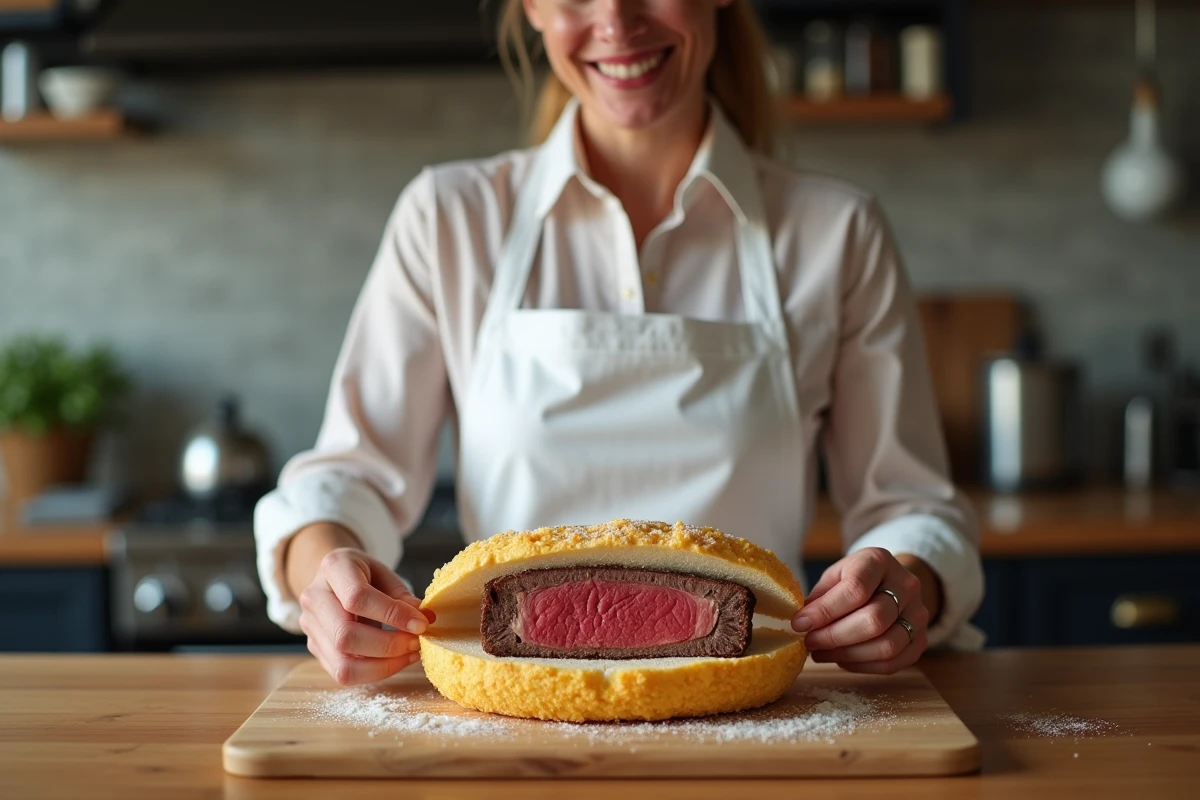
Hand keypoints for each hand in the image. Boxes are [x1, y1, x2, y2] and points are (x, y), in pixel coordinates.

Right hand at [298, 547, 434, 685]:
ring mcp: (311, 627)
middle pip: (345, 636)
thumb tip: (423, 620)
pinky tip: (395, 661)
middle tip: (416, 642)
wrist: (333, 578)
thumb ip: (401, 596)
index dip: (392, 615)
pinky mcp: (316, 648)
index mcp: (333, 568)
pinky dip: (375, 672)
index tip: (421, 624)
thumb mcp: (384, 573)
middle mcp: (314, 599)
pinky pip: (345, 673)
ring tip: (409, 654)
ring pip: (343, 664)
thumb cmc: (363, 574)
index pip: (357, 598)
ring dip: (383, 665)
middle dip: (388, 645)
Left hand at [790, 548, 931, 674]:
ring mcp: (918, 614)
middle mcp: (906, 585)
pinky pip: (893, 663)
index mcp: (879, 560)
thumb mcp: (834, 577)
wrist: (891, 584)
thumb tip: (800, 625)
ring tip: (822, 653)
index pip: (856, 589)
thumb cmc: (854, 580)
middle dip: (835, 636)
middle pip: (874, 620)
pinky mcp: (921, 640)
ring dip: (847, 655)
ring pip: (886, 645)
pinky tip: (842, 659)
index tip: (800, 624)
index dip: (825, 611)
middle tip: (810, 642)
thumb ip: (819, 598)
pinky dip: (862, 666)